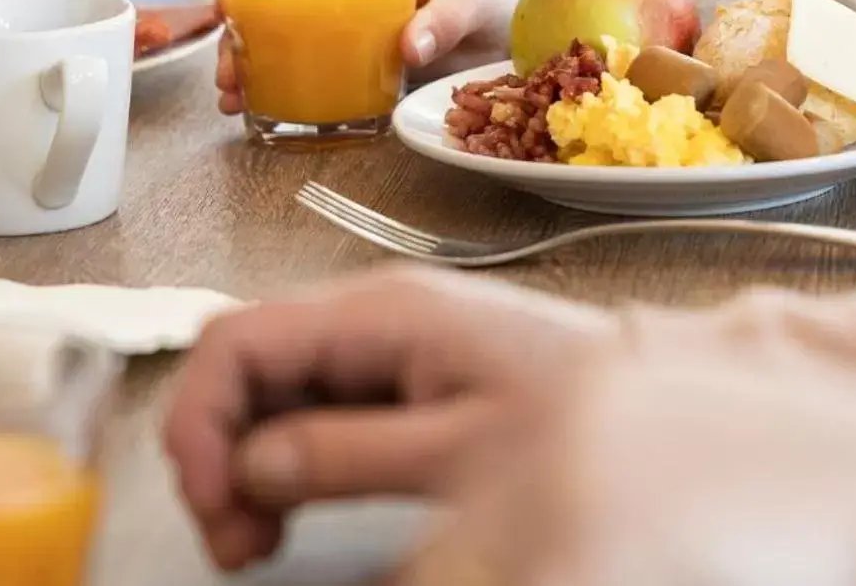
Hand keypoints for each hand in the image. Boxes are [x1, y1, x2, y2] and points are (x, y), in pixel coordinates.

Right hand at [161, 267, 613, 572]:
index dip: (200, 419)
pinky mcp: (397, 378)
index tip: (211, 500)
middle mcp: (373, 317)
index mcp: (384, 313)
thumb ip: (350, 453)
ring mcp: (382, 347)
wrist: (655, 409)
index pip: (238, 339)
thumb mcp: (461, 448)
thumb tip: (253, 465)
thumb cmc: (579, 412)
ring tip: (258, 540)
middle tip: (235, 541)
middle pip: (242, 368)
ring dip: (244, 466)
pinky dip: (283, 464)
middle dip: (216, 452)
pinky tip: (289, 514)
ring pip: (268, 395)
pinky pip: (311, 412)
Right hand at [216, 0, 527, 114]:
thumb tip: (408, 47)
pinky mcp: (375, 65)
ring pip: (292, 48)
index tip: (223, 13)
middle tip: (227, 76)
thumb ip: (440, 19)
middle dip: (240, 42)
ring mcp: (357, 32)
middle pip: (276, 13)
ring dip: (257, 72)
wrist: (524, 4)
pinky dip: (297, 93)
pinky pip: (327, 77)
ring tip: (234, 103)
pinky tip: (268, 117)